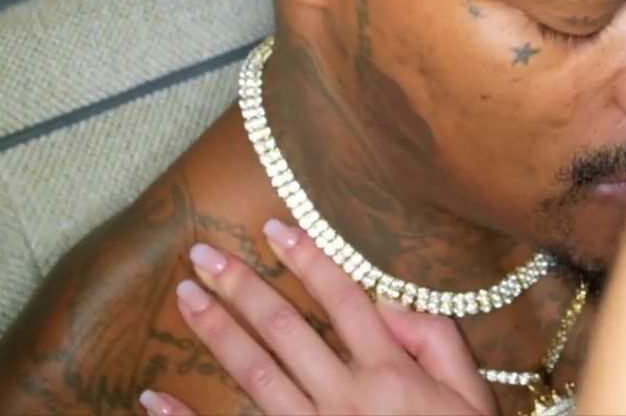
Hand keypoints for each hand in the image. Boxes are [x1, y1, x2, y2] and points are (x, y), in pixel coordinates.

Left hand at [136, 218, 494, 415]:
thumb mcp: (471, 395)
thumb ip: (435, 340)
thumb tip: (389, 298)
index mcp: (391, 372)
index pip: (342, 298)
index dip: (308, 258)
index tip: (273, 227)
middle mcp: (348, 397)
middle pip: (286, 328)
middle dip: (242, 286)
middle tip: (204, 254)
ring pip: (256, 373)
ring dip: (217, 332)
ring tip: (186, 297)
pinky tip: (155, 400)